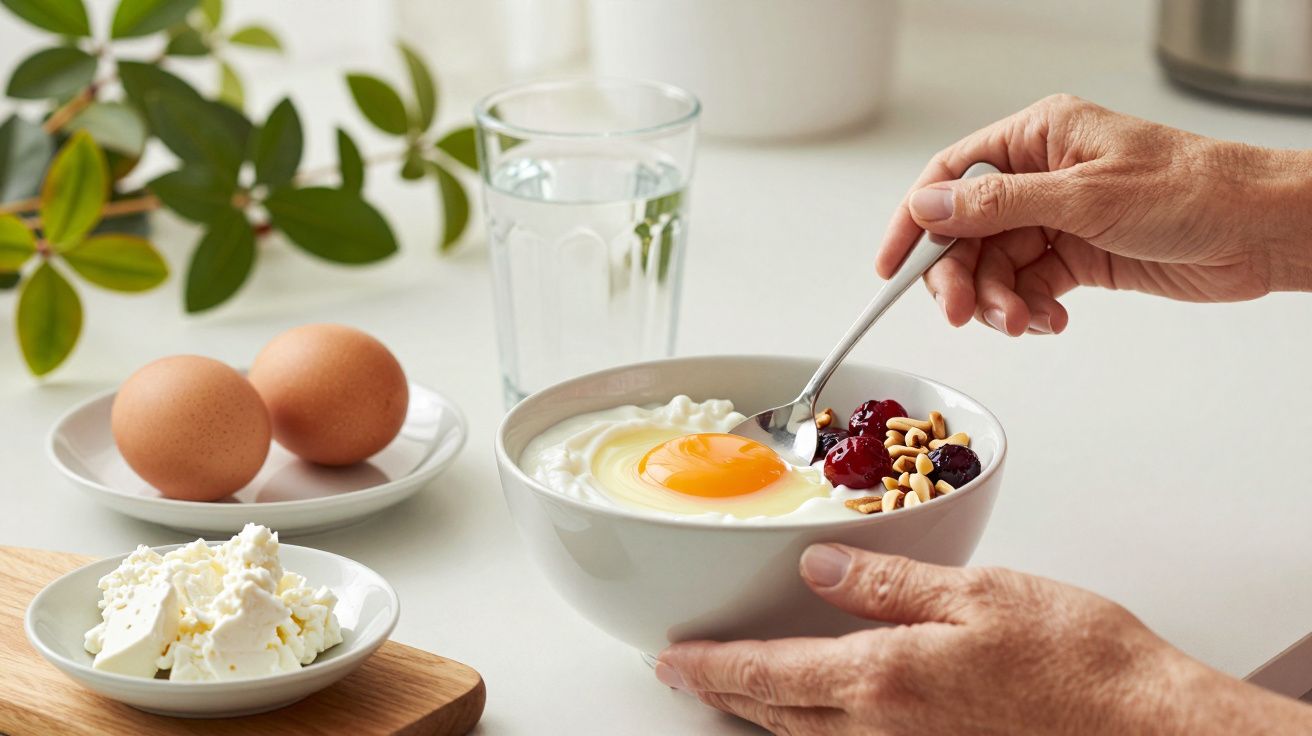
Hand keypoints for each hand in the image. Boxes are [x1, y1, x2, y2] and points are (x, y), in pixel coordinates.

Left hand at [657, 544, 1309, 734]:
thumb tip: (819, 568)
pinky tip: (822, 721)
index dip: (712, 667)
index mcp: (885, 678)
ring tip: (737, 695)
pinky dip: (818, 734)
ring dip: (765, 717)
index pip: (768, 673)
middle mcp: (886, 731)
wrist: (1147, 730)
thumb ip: (887, 583)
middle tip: (688, 675)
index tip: (671, 659)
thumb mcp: (978, 594)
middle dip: (726, 694)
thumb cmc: (1077, 660)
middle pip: (779, 715)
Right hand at [876, 94, 1311, 335]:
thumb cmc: (1191, 192)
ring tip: (1023, 322)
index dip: (914, 223)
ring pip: (996, 267)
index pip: (950, 178)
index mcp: (1037, 137)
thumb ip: (997, 205)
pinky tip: (1051, 320)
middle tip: (963, 313)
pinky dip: (1030, 309)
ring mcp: (1058, 217)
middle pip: (967, 232)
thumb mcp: (1083, 197)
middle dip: (961, 277)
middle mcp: (1040, 175)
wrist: (1260, 231)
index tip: (892, 269)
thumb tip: (928, 207)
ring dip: (999, 301)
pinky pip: (1029, 287)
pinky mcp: (1078, 255)